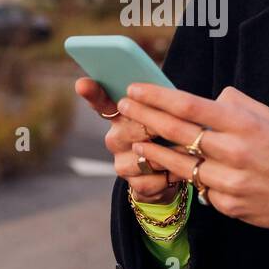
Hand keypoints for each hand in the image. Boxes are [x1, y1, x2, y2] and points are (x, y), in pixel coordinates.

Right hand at [74, 77, 182, 204]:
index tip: (82, 84)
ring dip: (168, 155)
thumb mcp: (168, 113)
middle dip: (156, 128)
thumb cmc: (170, 133)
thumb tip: (174, 92)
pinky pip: (153, 180)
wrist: (174, 171)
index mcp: (121, 115)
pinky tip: (177, 172)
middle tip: (174, 127)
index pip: (101, 101)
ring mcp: (121, 162)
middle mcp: (115, 138)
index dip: (91, 93)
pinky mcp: (133, 184)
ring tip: (185, 151)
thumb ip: (162, 101)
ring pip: (144, 157)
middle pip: (130, 130)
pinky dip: (170, 177)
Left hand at [116, 83, 268, 242]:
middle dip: (145, 117)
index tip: (135, 88)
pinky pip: (199, 187)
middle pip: (177, 132)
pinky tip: (174, 169)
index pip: (189, 106)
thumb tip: (210, 97)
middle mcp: (233, 151)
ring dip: (153, 152)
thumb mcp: (268, 117)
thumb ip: (235, 104)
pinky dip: (189, 177)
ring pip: (179, 164)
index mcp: (243, 124)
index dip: (157, 96)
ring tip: (136, 140)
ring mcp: (228, 180)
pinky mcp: (226, 204)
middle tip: (123, 107)